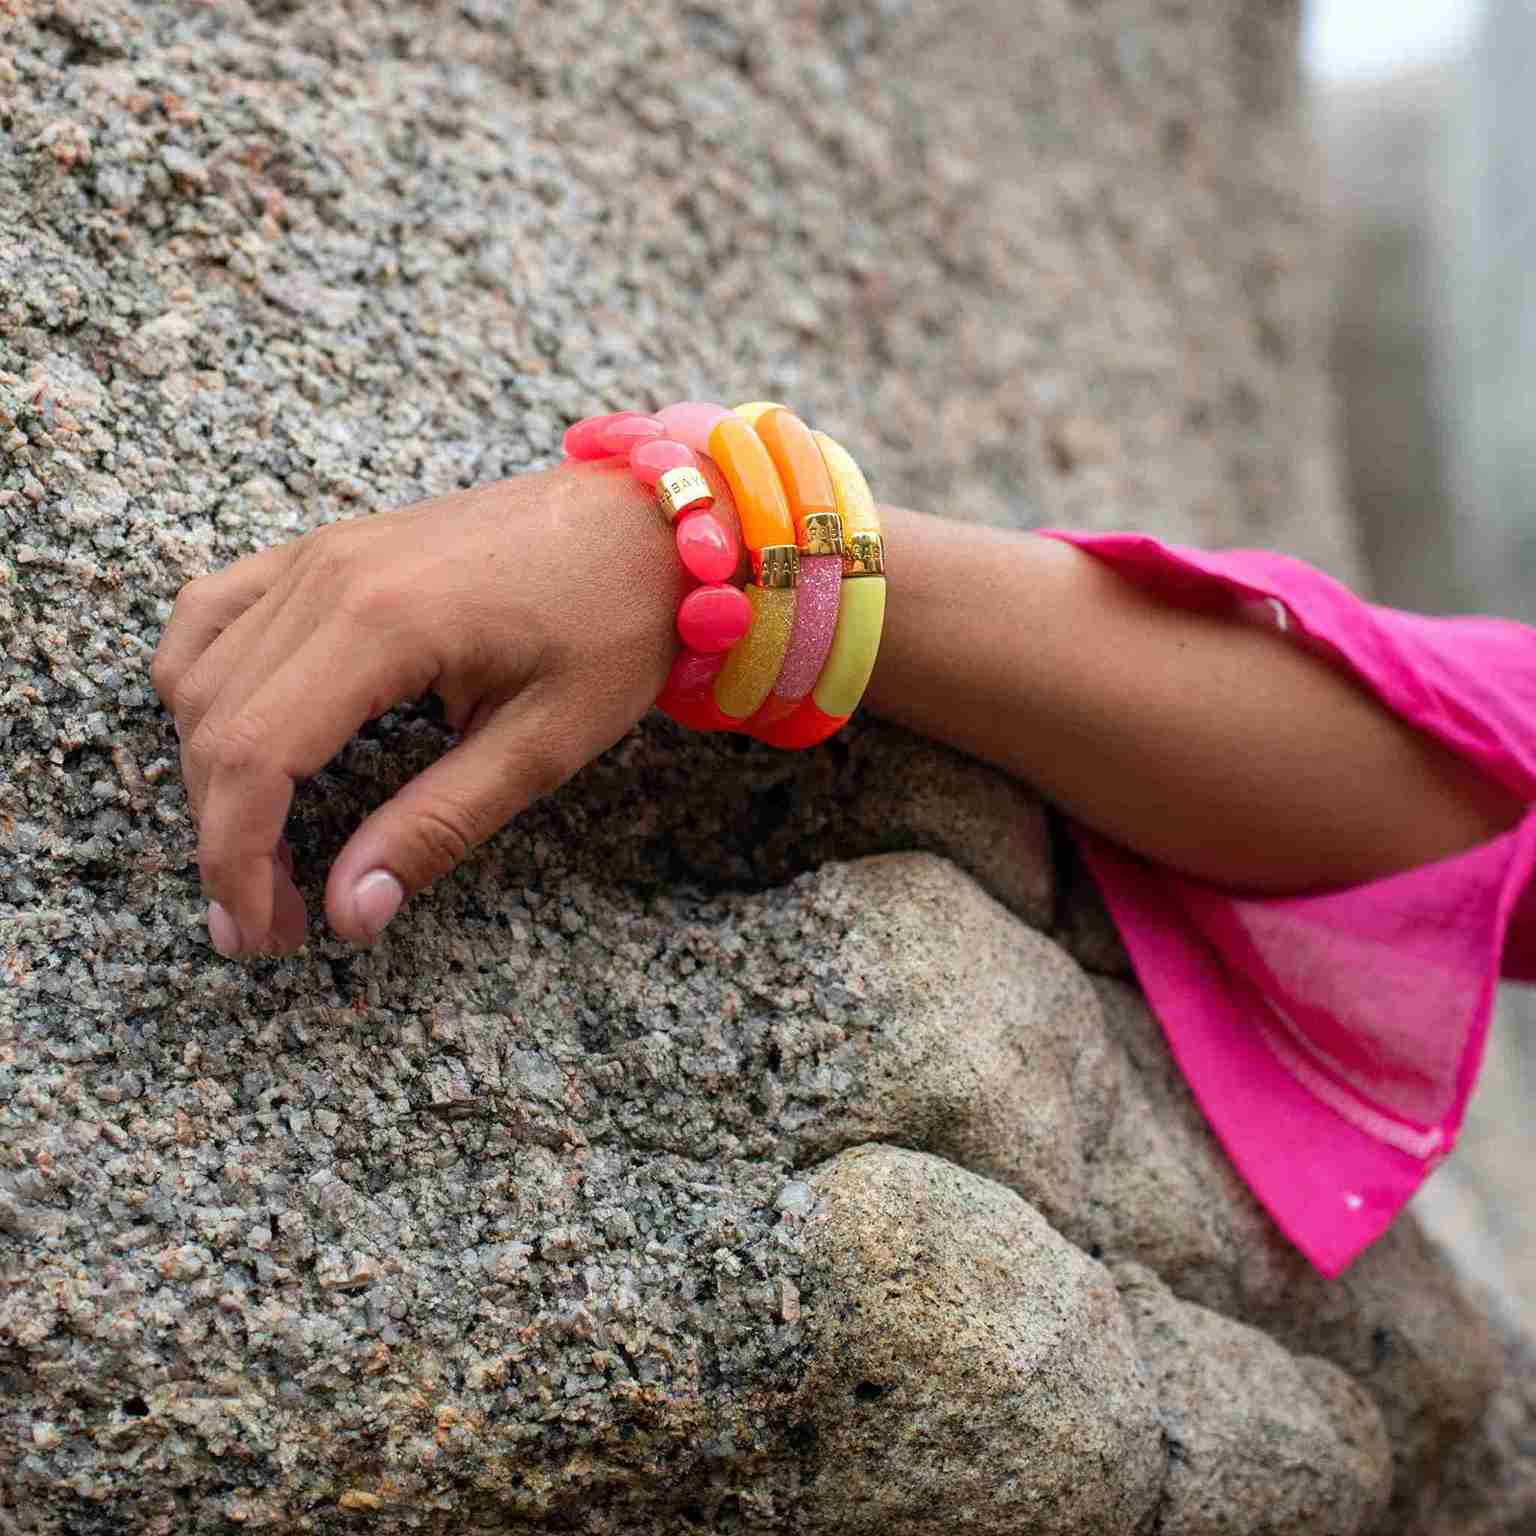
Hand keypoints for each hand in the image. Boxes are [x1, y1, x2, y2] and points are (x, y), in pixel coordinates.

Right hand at [151, 462, 694, 957]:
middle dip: (224, 839)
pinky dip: (201, 682)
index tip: (261, 932)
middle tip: (272, 920)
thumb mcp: (546, 743)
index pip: (253, 756)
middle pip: (216, 724)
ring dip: (211, 773)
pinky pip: (216, 609)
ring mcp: (320, 551)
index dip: (236, 861)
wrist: (647, 524)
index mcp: (383, 623)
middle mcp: (329, 575)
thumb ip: (439, 826)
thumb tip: (351, 912)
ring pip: (202, 673)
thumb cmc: (614, 623)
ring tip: (260, 852)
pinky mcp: (328, 547)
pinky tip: (230, 736)